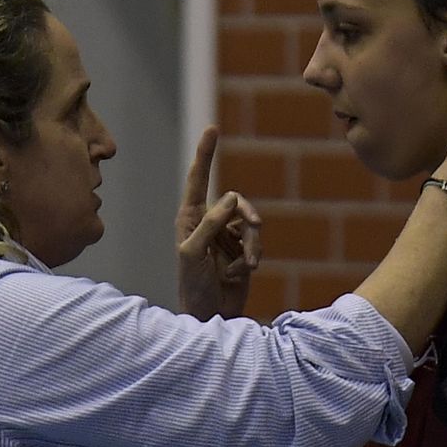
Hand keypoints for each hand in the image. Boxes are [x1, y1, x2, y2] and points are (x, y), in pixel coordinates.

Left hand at [176, 126, 261, 319]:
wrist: (210, 317)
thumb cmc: (192, 286)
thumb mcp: (192, 253)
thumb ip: (209, 223)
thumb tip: (231, 195)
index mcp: (189, 218)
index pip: (198, 179)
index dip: (205, 154)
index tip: (213, 129)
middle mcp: (209, 222)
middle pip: (236, 201)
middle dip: (246, 214)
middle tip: (255, 224)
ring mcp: (227, 236)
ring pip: (251, 223)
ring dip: (251, 244)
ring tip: (246, 265)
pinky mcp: (243, 251)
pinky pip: (256, 242)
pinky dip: (253, 256)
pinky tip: (242, 273)